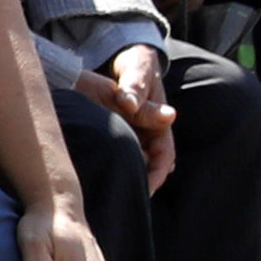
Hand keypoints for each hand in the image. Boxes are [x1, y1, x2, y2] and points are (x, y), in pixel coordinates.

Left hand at [74, 43, 179, 194]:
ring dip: (123, 175)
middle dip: (136, 183)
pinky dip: (110, 163)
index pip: (164, 158)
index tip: (143, 192)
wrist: (125, 60)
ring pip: (132, 162)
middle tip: (118, 201)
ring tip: (105, 193)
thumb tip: (166, 114)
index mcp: (161, 123)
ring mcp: (135, 134)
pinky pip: (117, 153)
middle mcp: (150, 133)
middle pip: (147, 166)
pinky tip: (94, 174)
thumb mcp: (137, 75)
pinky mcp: (119, 133)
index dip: (155, 176)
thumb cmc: (134, 66)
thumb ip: (141, 91)